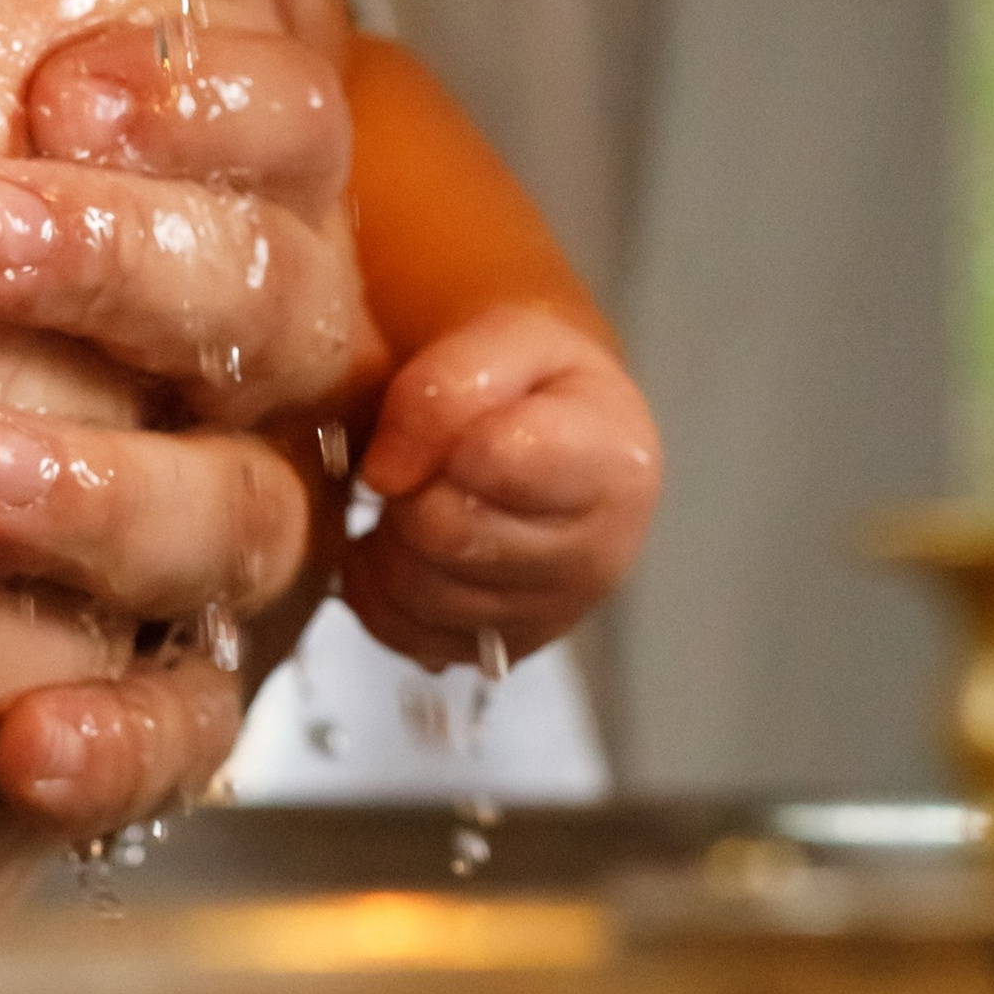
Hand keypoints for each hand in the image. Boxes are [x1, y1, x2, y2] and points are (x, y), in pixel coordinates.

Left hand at [0, 20, 375, 837]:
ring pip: (243, 514)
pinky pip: (188, 720)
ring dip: (120, 498)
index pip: (290, 117)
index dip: (207, 108)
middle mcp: (256, 323)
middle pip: (277, 309)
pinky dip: (128, 735)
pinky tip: (31, 743)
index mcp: (229, 140)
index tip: (61, 91)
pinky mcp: (153, 660)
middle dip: (138, 273)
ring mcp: (220, 494)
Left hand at [343, 304, 660, 669]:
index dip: (439, 437)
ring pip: (420, 593)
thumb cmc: (535, 383)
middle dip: (408, 489)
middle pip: (448, 535)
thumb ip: (449, 384)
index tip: (431, 424)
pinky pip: (404, 635)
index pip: (495, 464)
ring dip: (389, 538)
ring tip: (412, 497)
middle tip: (415, 461)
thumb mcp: (505, 340)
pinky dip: (378, 588)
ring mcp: (554, 618)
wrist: (554, 435)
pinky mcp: (502, 653)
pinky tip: (399, 544)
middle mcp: (599, 558)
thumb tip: (387, 473)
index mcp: (614, 466)